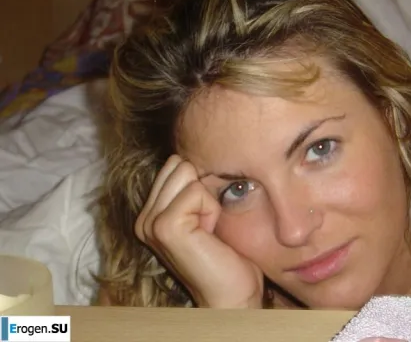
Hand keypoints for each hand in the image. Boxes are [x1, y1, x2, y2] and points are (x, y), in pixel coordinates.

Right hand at [135, 155, 263, 307]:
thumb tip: (199, 151)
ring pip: (187, 172)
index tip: (206, 216)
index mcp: (151, 213)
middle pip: (179, 163)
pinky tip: (209, 234)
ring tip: (208, 228)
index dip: (200, 182)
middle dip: (203, 188)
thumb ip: (191, 188)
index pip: (175, 163)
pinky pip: (197, 191)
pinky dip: (211, 209)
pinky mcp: (165, 226)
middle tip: (207, 223)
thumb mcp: (205, 213)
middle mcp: (144, 217)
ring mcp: (151, 222)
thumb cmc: (227, 254)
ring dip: (208, 198)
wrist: (232, 292)